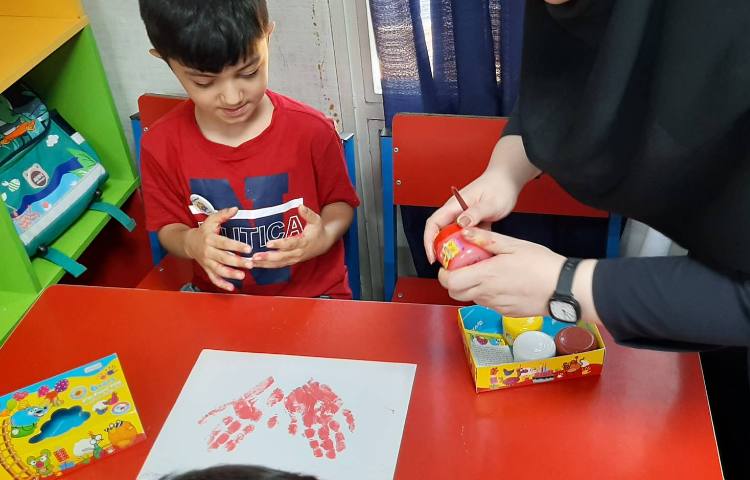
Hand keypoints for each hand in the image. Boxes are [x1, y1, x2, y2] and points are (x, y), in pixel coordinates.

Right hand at [184, 207, 252, 290]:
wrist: (188, 243)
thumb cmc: (204, 230)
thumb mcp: (211, 220)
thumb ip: (223, 214)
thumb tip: (236, 208)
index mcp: (210, 239)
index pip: (225, 243)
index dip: (236, 246)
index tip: (249, 248)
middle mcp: (208, 252)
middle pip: (223, 258)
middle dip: (237, 262)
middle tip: (250, 264)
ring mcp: (207, 262)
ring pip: (218, 270)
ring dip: (231, 274)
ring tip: (243, 276)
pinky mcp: (207, 269)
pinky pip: (213, 278)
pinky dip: (222, 284)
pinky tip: (232, 287)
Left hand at [251, 205, 332, 267]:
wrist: (323, 244)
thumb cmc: (318, 230)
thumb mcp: (316, 220)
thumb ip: (308, 214)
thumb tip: (300, 206)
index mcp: (303, 242)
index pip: (290, 244)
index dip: (280, 244)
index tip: (268, 243)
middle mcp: (298, 253)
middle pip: (282, 257)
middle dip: (268, 257)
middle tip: (255, 256)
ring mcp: (294, 259)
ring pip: (279, 263)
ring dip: (265, 264)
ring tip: (252, 262)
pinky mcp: (291, 262)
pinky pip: (278, 265)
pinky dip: (267, 266)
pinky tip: (256, 264)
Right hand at [423, 169, 521, 263]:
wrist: (507, 181)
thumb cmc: (498, 187)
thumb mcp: (489, 203)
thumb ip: (475, 213)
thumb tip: (460, 224)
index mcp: (454, 205)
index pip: (433, 224)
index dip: (429, 241)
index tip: (432, 255)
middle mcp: (456, 212)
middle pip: (440, 233)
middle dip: (440, 249)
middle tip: (448, 263)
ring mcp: (464, 218)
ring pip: (453, 237)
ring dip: (455, 249)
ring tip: (462, 261)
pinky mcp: (472, 223)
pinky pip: (466, 237)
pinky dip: (468, 247)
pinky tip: (476, 253)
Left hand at [438, 228, 564, 316]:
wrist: (563, 288)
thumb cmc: (541, 265)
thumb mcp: (513, 245)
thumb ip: (486, 239)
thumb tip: (465, 232)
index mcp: (486, 275)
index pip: (450, 282)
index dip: (444, 274)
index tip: (447, 265)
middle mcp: (487, 293)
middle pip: (455, 294)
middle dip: (453, 281)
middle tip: (462, 268)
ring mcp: (496, 305)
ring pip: (471, 298)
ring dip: (471, 286)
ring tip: (484, 271)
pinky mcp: (505, 312)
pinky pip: (488, 303)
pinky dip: (486, 293)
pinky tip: (500, 281)